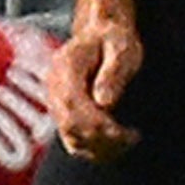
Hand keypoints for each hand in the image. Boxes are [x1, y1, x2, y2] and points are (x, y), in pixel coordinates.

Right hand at [49, 13, 143, 161]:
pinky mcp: (63, 114)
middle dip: (100, 137)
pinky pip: (73, 140)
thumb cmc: (115, 40)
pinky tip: (117, 145)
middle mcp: (54, 85)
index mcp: (65, 65)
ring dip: (99, 147)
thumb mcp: (122, 49)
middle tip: (131, 138)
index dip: (93, 121)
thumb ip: (113, 73)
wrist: (101, 34)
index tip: (120, 130)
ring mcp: (55, 101)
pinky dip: (94, 149)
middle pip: (68, 123)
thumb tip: (104, 103)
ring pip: (70, 136)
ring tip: (129, 142)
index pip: (70, 101)